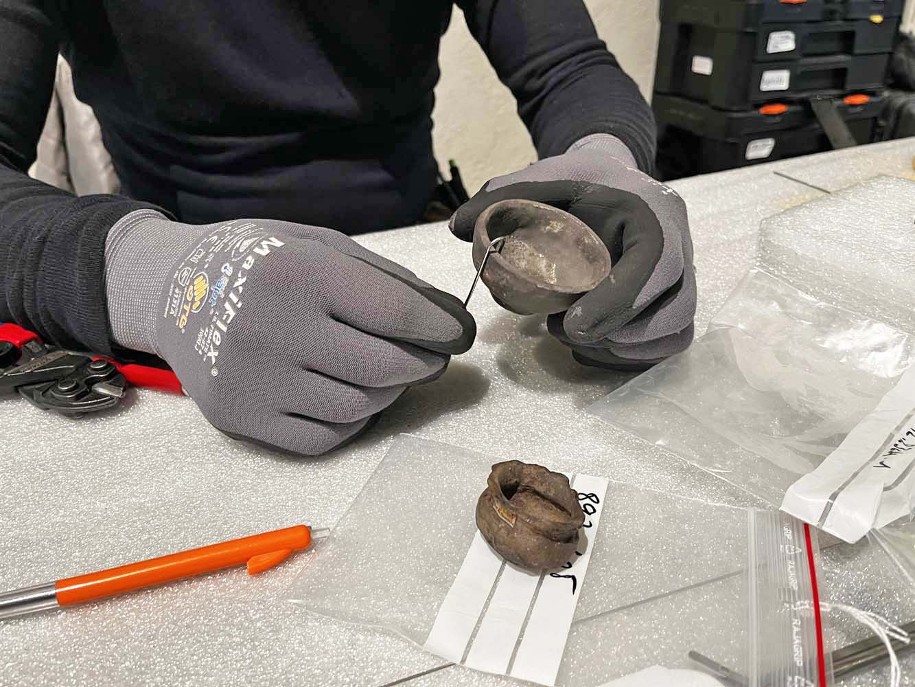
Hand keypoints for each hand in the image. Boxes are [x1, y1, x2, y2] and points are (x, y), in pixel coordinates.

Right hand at [105, 212, 474, 454]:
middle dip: (425, 364)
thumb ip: (383, 277)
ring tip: (388, 369)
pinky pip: (324, 438)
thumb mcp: (317, 243)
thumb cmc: (258, 260)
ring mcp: (254, 381)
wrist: (171, 292)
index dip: (441, 327)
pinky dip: (352, 421)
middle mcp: (273, 329)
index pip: (395, 313)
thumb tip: (446, 316)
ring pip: (358, 407)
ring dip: (389, 391)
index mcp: (298, 274)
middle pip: (384, 367)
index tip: (459, 333)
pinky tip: (350, 393)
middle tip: (433, 355)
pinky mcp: (240, 419)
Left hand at [450, 134, 694, 369]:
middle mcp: (683, 248)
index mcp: (653, 213)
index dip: (616, 303)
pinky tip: (592, 347)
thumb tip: (459, 227)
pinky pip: (668, 345)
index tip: (569, 324)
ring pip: (673, 335)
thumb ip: (502, 198)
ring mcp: (685, 279)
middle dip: (612, 333)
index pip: (654, 265)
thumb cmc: (580, 182)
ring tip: (574, 337)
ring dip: (620, 350)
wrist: (616, 182)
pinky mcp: (677, 303)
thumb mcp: (543, 178)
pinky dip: (630, 357)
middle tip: (562, 329)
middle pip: (672, 311)